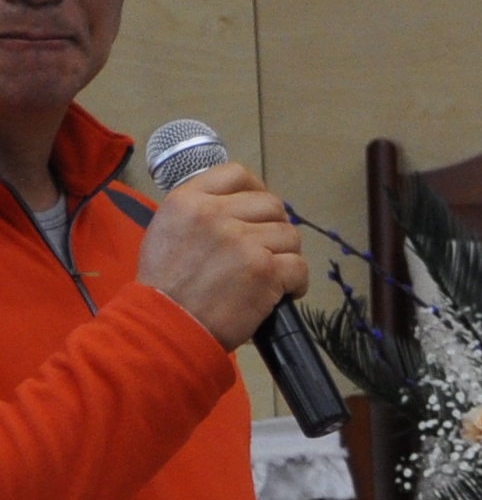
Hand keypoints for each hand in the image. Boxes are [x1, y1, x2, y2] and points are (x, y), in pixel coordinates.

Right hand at [135, 164, 307, 349]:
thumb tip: (237, 206)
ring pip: (290, 235)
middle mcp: (215, 214)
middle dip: (274, 227)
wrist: (164, 325)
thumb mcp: (166, 231)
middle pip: (272, 205)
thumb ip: (199, 212)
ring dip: (286, 255)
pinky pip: (299, 266)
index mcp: (188, 201)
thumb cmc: (164, 286)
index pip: (236, 174)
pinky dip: (297, 282)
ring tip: (271, 274)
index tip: (258, 210)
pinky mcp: (264, 270)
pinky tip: (284, 292)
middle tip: (266, 250)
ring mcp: (242, 241)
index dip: (255, 190)